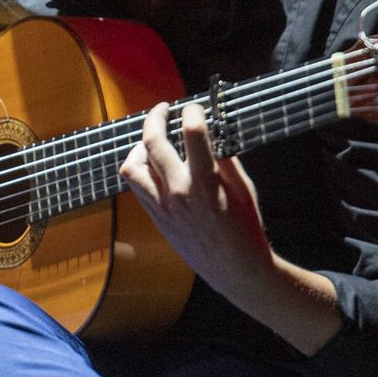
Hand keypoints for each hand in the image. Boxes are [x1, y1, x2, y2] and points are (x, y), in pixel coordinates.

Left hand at [118, 101, 271, 284]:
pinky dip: (139, 169)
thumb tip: (212, 133)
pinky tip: (151, 164)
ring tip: (152, 141)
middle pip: (152, 143)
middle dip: (156, 118)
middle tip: (163, 109)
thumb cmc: (245, 228)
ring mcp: (162, 206)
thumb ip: (225, 159)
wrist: (234, 269)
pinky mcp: (155, 217)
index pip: (192, 135)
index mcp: (205, 183)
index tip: (193, 107)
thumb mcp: (243, 189)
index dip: (192, 113)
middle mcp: (178, 192)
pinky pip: (136, 186)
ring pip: (132, 166)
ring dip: (139, 147)